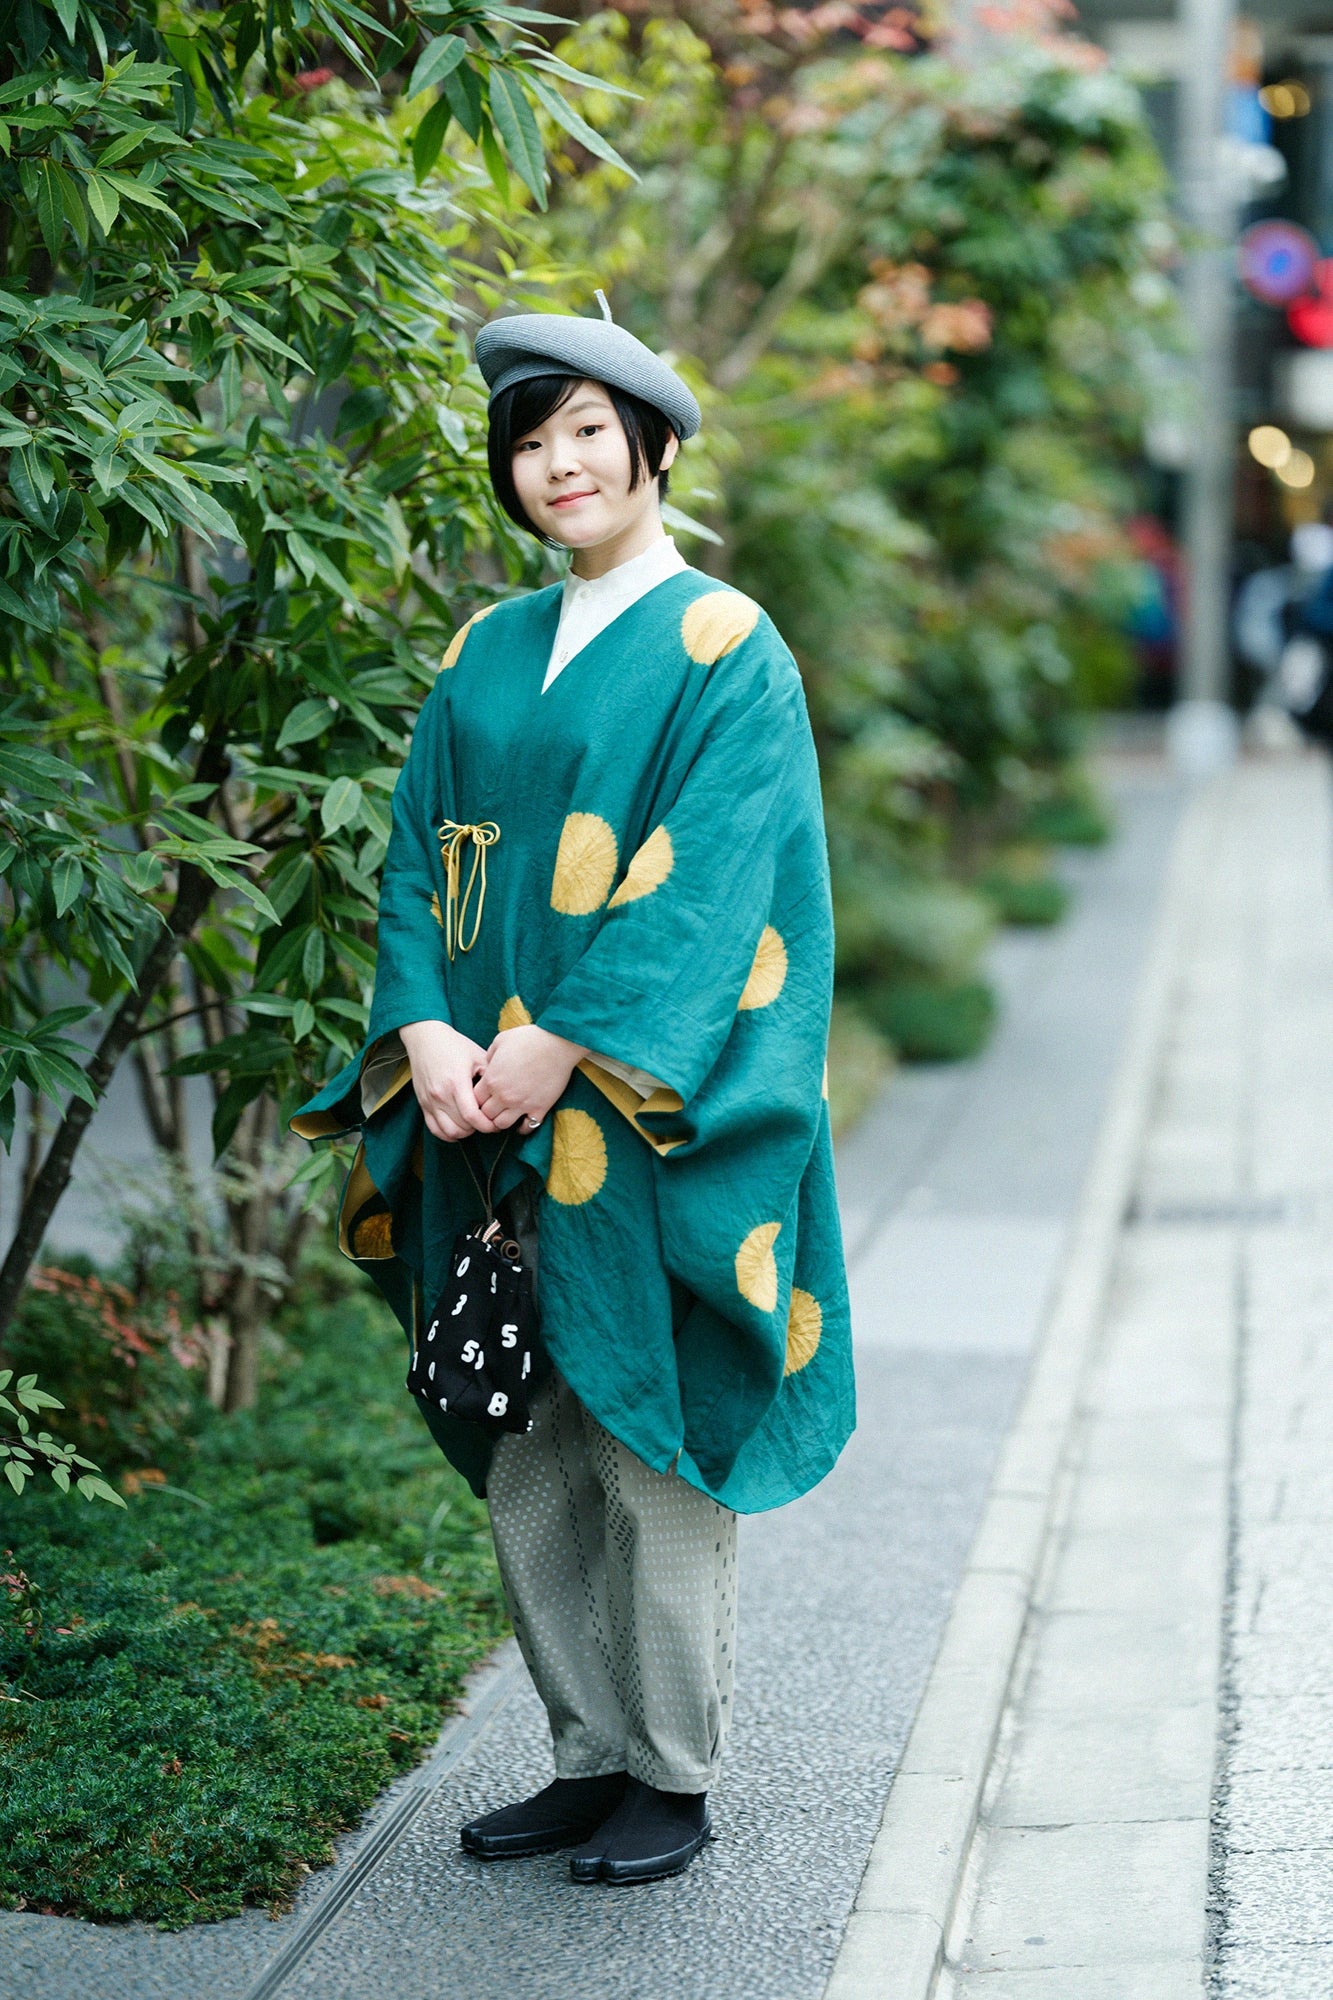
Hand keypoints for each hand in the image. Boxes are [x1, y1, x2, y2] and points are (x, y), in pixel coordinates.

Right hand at [399, 1020, 495, 1141]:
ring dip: (464, 1133)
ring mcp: (429, 1101)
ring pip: (448, 1132)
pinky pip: (435, 1129)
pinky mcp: (422, 1104)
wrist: (425, 1038)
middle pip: (462, 1127)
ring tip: (474, 1124)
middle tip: (488, 1123)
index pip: (472, 1117)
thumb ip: (491, 1076)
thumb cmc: (453, 1045)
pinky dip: (448, 1134)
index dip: (487, 1125)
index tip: (495, 1124)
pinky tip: (459, 1127)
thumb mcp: (477, 1055)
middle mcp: (440, 1095)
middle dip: (478, 1129)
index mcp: (456, 1082)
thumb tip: (504, 1094)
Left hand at [475, 1024, 586, 1131]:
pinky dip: (522, 1127)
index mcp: (491, 1079)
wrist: (557, 1043)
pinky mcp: (539, 1109)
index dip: (476, 1099)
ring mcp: (521, 1104)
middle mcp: (503, 1095)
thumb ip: (490, 1056)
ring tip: (506, 1115)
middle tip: (492, 1108)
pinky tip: (522, 1120)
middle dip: (486, 1112)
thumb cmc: (528, 1038)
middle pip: (485, 1115)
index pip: (473, 1100)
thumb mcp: (501, 1040)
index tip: (484, 1096)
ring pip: (501, 1125)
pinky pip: (526, 1128)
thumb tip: (488, 1065)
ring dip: (501, 1121)